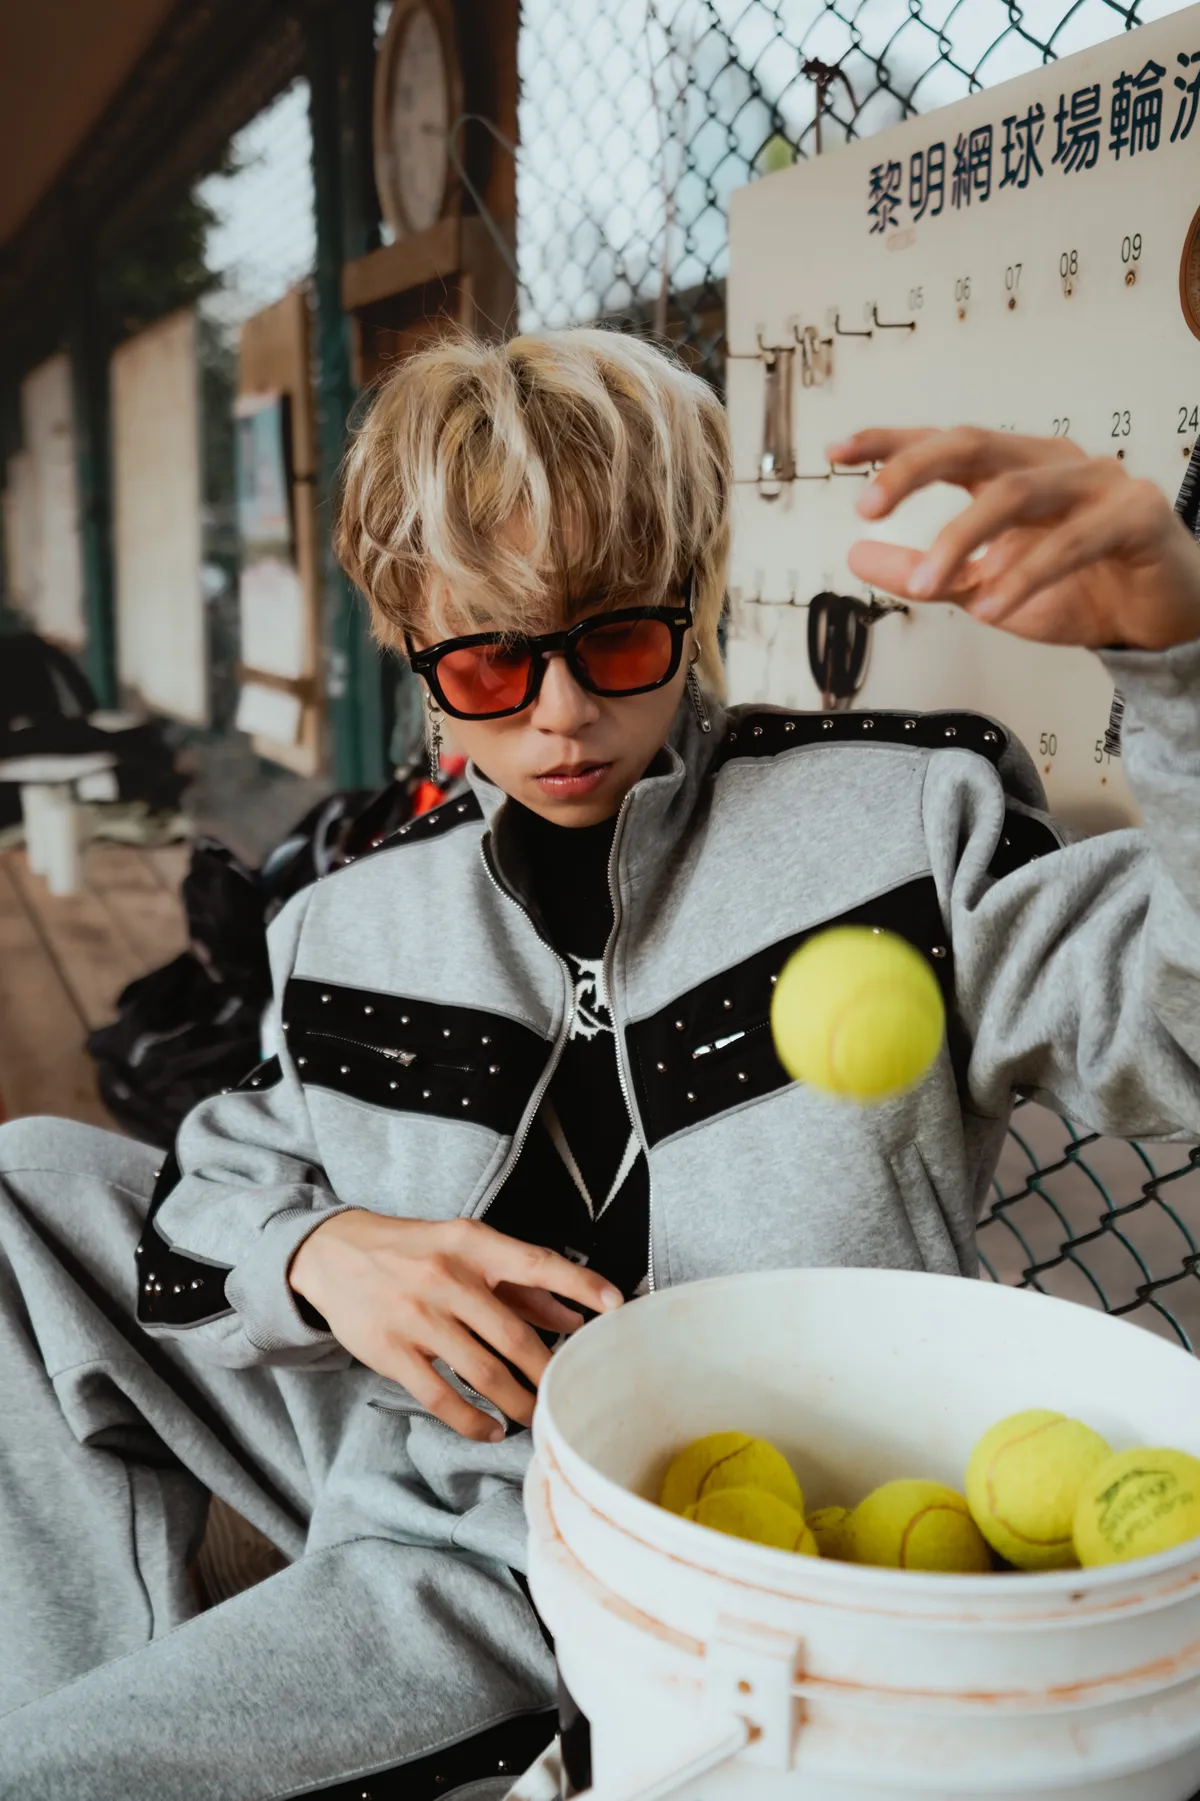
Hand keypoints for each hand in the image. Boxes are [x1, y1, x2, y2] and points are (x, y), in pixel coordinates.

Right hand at [289, 1211, 621, 1440]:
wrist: (332, 1253)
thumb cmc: (412, 1250)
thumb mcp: (464, 1248)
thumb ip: (519, 1282)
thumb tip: (574, 1316)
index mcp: (470, 1243)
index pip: (536, 1262)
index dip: (580, 1283)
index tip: (615, 1304)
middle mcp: (446, 1277)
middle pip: (513, 1335)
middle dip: (548, 1371)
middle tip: (570, 1392)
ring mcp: (416, 1315)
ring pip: (482, 1372)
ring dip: (517, 1403)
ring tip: (537, 1418)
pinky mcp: (391, 1351)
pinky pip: (441, 1397)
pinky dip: (473, 1421)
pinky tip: (492, 1429)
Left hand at [827, 426, 1199, 651]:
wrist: (1158, 621)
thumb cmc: (1078, 592)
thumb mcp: (983, 589)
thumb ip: (924, 573)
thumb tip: (856, 556)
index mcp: (1015, 470)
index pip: (944, 444)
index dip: (890, 443)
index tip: (836, 453)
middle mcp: (1053, 464)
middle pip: (973, 445)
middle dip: (912, 469)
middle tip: (867, 508)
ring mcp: (1098, 484)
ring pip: (1016, 493)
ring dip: (961, 540)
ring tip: (925, 584)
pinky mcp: (1137, 516)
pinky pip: (1072, 542)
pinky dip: (1025, 576)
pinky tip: (990, 607)